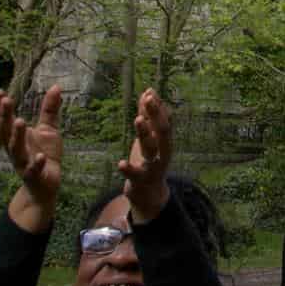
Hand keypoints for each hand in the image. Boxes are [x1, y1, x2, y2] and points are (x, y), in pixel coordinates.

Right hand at [0, 85, 63, 226]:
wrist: (45, 186)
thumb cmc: (43, 154)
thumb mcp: (48, 129)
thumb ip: (49, 110)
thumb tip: (55, 86)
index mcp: (16, 138)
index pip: (6, 120)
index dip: (0, 107)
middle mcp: (16, 149)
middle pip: (7, 132)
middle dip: (5, 117)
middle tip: (6, 100)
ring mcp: (23, 163)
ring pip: (16, 150)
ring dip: (17, 136)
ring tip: (20, 121)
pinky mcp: (35, 176)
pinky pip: (33, 170)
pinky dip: (36, 163)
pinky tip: (40, 156)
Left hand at [117, 89, 173, 221]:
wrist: (150, 194)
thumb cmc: (149, 161)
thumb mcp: (149, 137)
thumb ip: (148, 116)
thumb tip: (149, 91)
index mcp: (164, 140)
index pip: (164, 119)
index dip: (158, 106)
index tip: (150, 92)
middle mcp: (163, 151)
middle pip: (163, 130)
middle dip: (156, 114)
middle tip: (149, 100)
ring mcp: (154, 165)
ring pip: (151, 148)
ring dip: (145, 133)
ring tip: (137, 120)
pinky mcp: (142, 180)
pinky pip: (136, 174)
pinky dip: (129, 169)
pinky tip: (120, 163)